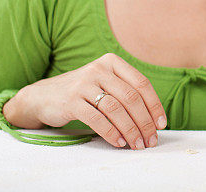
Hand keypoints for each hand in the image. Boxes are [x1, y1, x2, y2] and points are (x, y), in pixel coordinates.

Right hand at [3, 53, 166, 149]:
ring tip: (136, 144)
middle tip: (150, 140)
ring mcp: (84, 83)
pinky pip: (97, 119)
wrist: (43, 96)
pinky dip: (111, 133)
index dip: (154, 105)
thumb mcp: (104, 83)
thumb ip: (125, 92)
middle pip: (131, 98)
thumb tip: (153, 119)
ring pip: (116, 109)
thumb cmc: (82, 92)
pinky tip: (119, 142)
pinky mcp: (72, 101)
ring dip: (130, 130)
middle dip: (145, 122)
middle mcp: (99, 69)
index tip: (161, 124)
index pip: (141, 83)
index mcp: (112, 62)